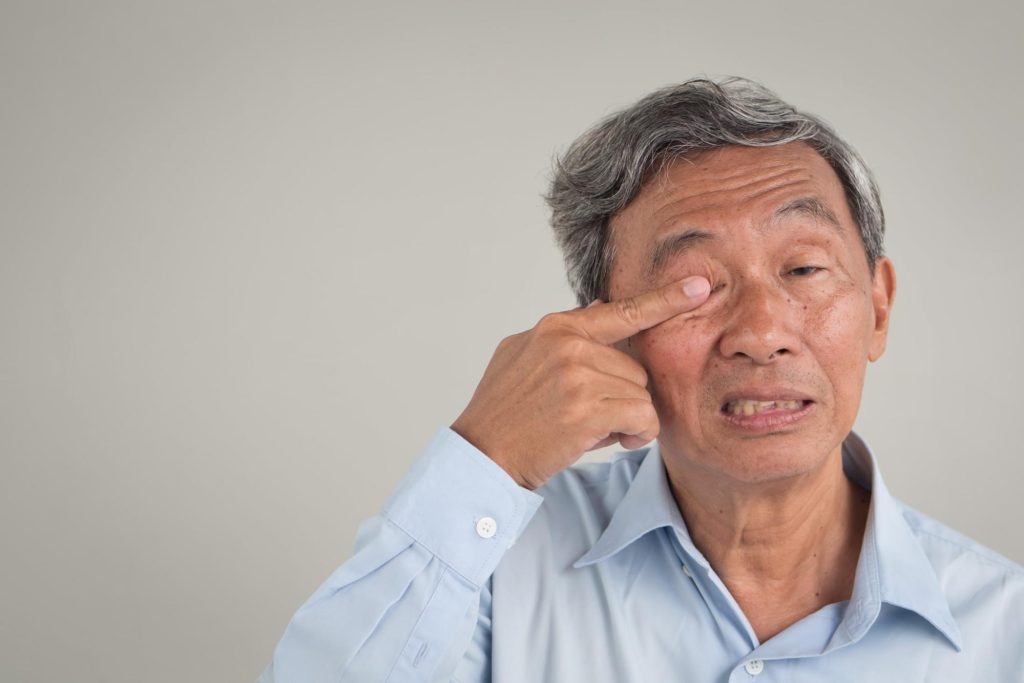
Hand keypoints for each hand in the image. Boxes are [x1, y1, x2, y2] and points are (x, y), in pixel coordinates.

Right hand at [451, 276, 710, 488]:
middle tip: (589, 418)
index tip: (699, 287)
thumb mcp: (521, 356)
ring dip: (628, 419)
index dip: (663, 300)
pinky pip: (643, 417)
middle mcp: (568, 345)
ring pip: (640, 394)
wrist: (481, 455)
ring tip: (591, 431)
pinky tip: (611, 441)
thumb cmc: (502, 413)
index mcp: (555, 328)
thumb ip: (563, 335)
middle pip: (634, 367)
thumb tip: (600, 306)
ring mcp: (577, 375)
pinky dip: (637, 434)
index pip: (620, 311)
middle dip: (621, 397)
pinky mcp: (587, 409)